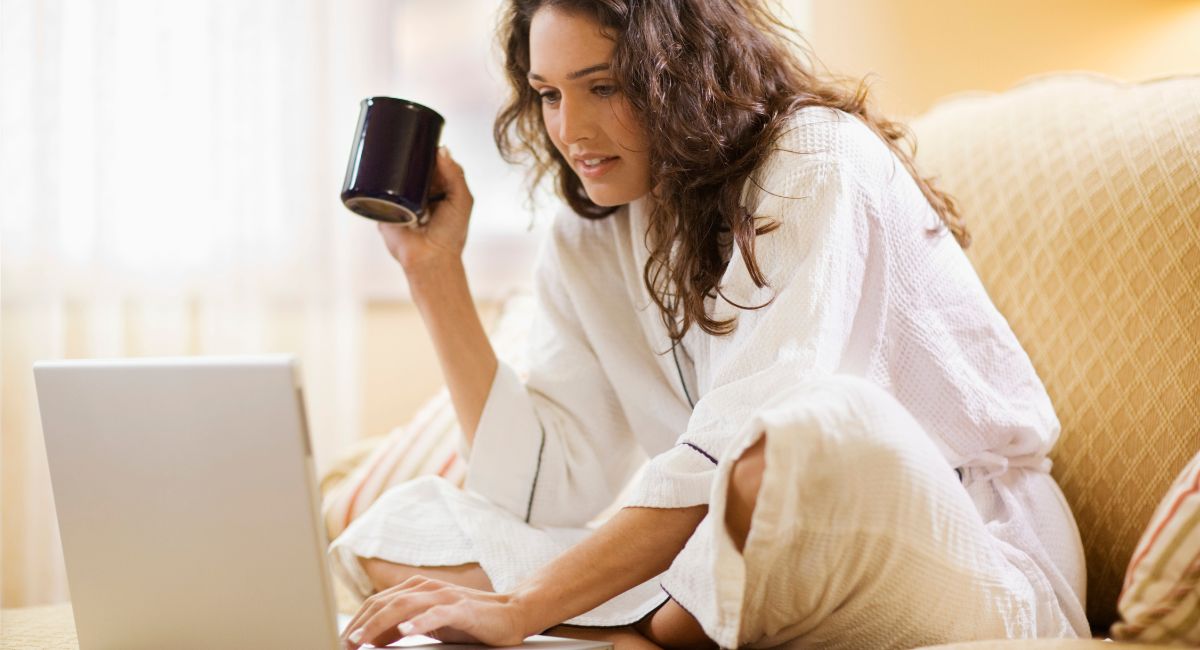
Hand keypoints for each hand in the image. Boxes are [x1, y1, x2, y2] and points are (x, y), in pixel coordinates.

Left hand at [340, 577, 530, 648]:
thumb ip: (404, 625)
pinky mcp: (462, 609)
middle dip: (362, 624)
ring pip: (404, 606)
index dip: (359, 620)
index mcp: (418, 589)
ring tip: (363, 639)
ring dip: (380, 624)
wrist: (510, 614)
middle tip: (347, 643)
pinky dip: (418, 622)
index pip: (379, 602)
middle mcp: (428, 588)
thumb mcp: (430, 623)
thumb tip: (374, 637)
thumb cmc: (469, 620)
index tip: (345, 639)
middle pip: (386, 603)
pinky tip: (404, 631)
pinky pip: (436, 614)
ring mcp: (445, 597)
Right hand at [377, 147, 473, 273]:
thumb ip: (455, 176)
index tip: (422, 133)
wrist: (429, 258)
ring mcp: (401, 198)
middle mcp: (420, 192)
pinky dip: (373, 178)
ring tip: (387, 146)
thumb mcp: (461, 201)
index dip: (428, 149)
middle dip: (407, 151)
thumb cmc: (450, 233)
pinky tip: (372, 164)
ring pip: (393, 174)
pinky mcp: (385, 207)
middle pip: (412, 165)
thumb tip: (442, 149)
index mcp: (439, 188)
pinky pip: (376, 190)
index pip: (433, 162)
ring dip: (390, 162)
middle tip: (402, 138)